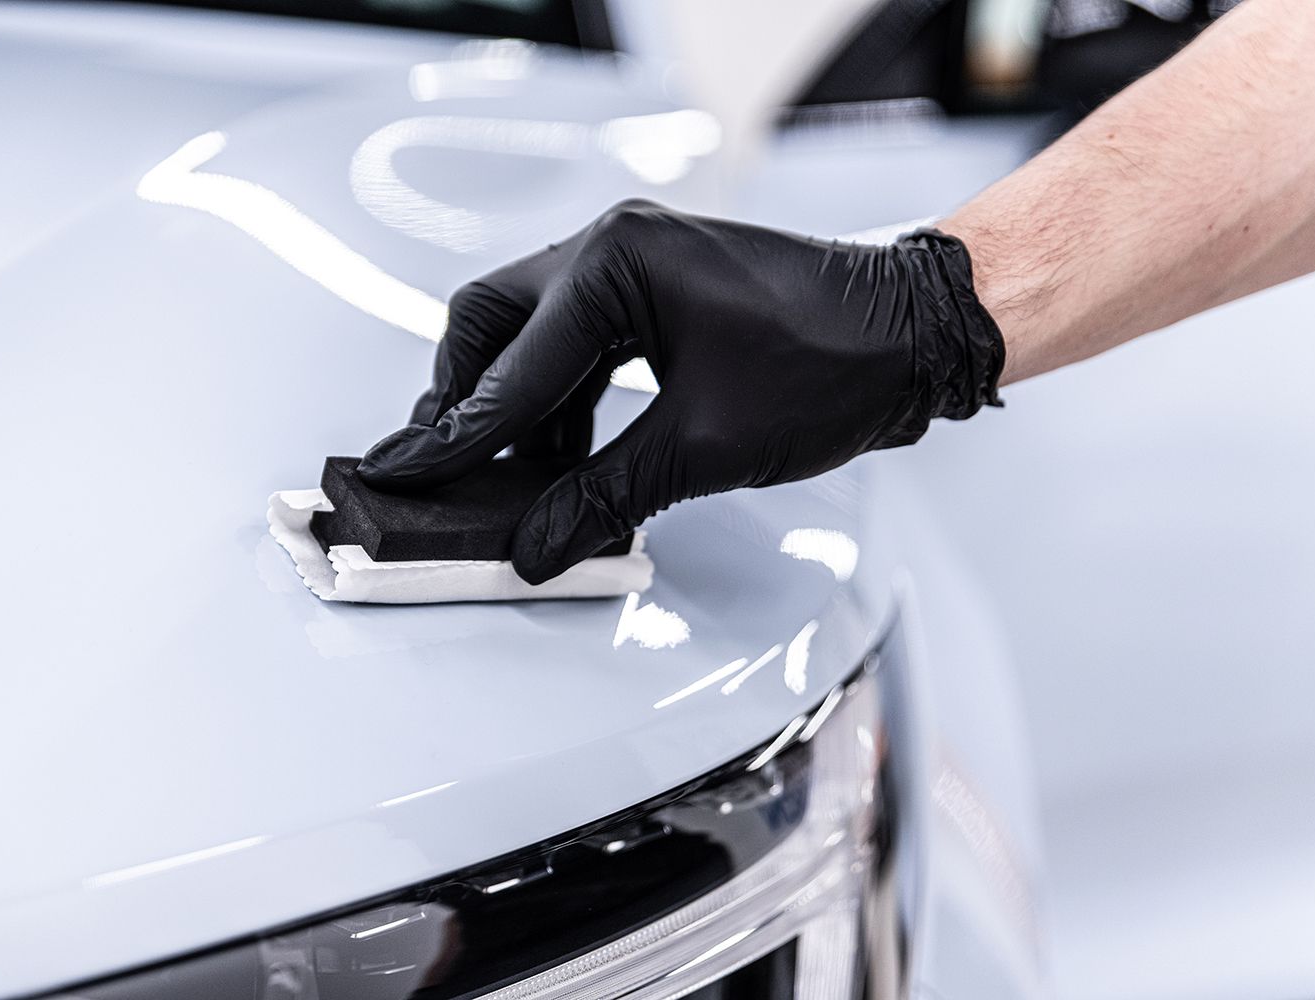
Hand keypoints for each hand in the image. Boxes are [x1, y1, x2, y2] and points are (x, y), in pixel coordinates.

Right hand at [360, 200, 1003, 583]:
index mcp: (614, 266)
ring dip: (516, 404)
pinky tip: (565, 453)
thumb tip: (538, 544)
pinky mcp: (658, 294)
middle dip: (466, 400)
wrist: (914, 337)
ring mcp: (635, 267)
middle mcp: (613, 250)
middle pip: (492, 325)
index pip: (508, 369)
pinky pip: (578, 343)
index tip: (401, 474)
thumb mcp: (703, 445)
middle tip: (446, 467)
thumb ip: (604, 496)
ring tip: (511, 477)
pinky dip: (561, 398)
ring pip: (531, 333)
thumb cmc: (832, 363)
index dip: (453, 438)